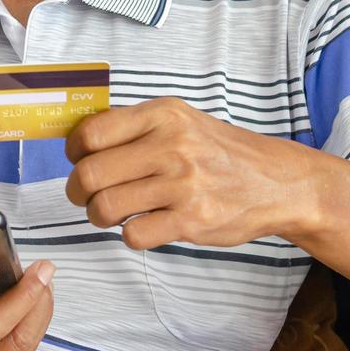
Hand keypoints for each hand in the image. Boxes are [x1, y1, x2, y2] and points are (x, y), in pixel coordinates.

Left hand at [64, 96, 316, 249]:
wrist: (276, 182)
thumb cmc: (218, 151)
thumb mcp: (180, 120)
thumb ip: (134, 127)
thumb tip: (77, 140)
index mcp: (163, 115)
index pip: (91, 133)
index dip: (73, 152)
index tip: (78, 160)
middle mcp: (172, 146)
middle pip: (90, 175)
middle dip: (77, 191)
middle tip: (85, 195)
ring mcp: (183, 185)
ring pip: (105, 208)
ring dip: (98, 216)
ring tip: (110, 213)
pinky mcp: (192, 221)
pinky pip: (134, 235)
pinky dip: (130, 235)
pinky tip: (143, 225)